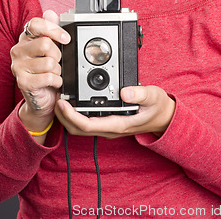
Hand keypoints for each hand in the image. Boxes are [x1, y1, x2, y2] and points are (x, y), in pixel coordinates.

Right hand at [10, 10, 70, 131]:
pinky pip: (48, 77)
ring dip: (58, 70)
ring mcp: (18, 66)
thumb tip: (51, 13)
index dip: (53, 29)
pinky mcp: (22, 81)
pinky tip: (53, 82)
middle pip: (46, 43)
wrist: (42, 97)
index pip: (35, 24)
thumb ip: (51, 30)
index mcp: (25, 38)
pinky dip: (56, 80)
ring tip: (54, 73)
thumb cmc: (46, 71)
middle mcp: (18, 50)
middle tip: (57, 62)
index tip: (65, 39)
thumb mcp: (51, 48)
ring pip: (49, 62)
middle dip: (58, 55)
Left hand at [54, 85, 175, 138]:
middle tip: (56, 99)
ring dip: (68, 117)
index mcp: (118, 124)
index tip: (63, 103)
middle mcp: (110, 128)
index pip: (88, 124)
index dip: (71, 115)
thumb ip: (140, 93)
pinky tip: (73, 103)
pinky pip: (87, 123)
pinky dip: (76, 115)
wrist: (164, 118)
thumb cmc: (158, 108)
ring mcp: (108, 127)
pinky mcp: (108, 123)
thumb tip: (125, 92)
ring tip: (61, 100)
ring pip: (81, 128)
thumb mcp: (153, 97)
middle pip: (78, 129)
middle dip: (64, 117)